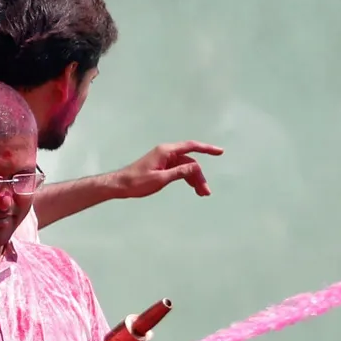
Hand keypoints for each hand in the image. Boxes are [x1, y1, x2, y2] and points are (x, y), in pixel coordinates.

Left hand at [105, 140, 221, 200]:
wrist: (120, 185)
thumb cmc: (137, 182)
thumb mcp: (161, 179)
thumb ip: (179, 172)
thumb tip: (196, 167)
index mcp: (166, 151)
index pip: (191, 146)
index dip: (207, 149)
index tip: (220, 152)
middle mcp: (166, 152)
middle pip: (190, 161)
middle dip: (200, 176)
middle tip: (206, 192)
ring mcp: (164, 159)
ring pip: (186, 167)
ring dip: (194, 179)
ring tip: (202, 193)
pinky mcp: (162, 166)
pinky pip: (179, 170)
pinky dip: (186, 178)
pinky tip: (192, 188)